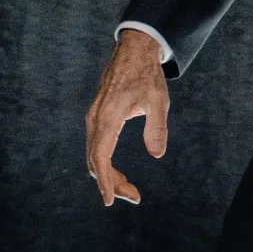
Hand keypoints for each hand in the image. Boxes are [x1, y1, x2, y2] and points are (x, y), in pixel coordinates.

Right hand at [84, 29, 169, 205]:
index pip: (101, 157)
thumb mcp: (158, 101)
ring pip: (94, 154)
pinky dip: (104, 162)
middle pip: (95, 160)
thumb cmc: (146, 75)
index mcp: (109, 117)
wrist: (133, 51)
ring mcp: (94, 117)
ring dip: (107, 174)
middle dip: (110, 182)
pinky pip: (95, 145)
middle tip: (133, 196)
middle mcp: (96, 119)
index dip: (105, 180)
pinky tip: (117, 170)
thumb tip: (157, 154)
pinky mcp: (96, 115)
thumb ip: (157, 127)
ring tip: (129, 187)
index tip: (110, 200)